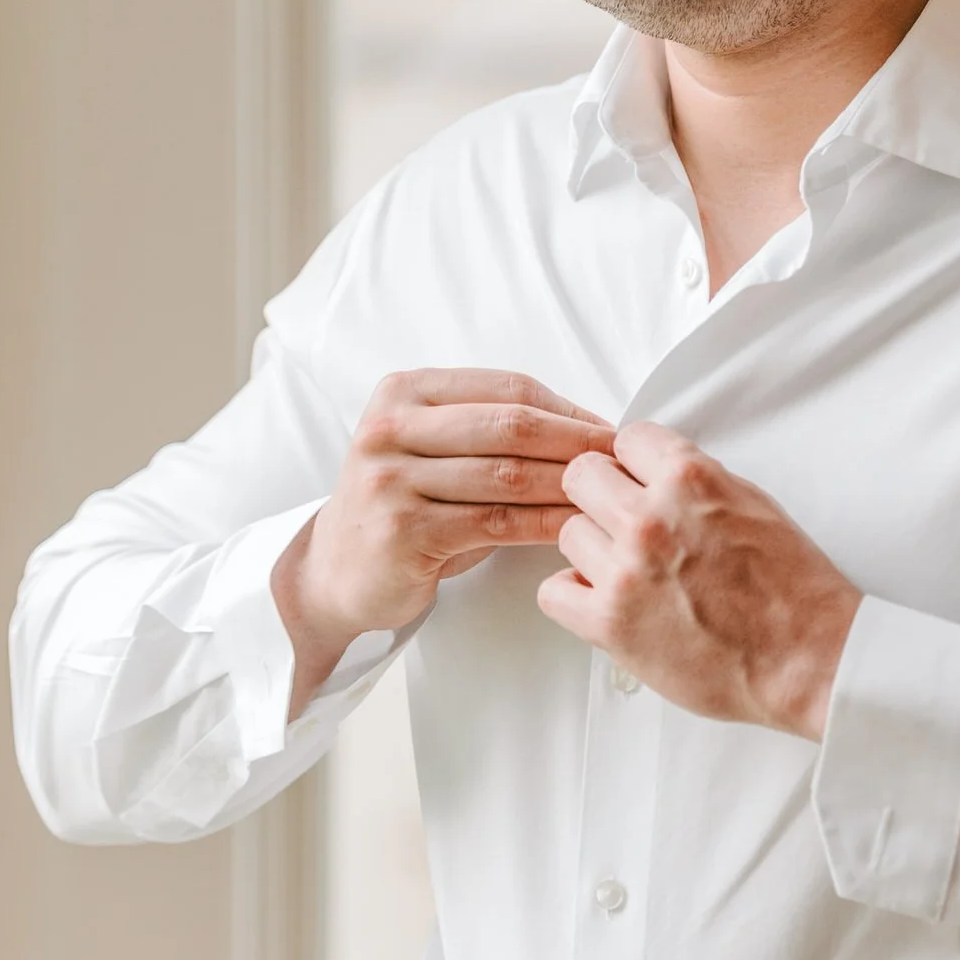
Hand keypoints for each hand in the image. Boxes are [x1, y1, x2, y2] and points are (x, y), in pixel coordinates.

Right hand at [274, 370, 613, 716]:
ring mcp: (390, 478)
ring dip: (569, 486)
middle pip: (510, 425)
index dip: (568, 408)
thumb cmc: (405, 508)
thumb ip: (492, 431)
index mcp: (405, 392)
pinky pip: (495, 523)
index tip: (610, 429)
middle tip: (623, 462)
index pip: (507, 388)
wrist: (336, 571)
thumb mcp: (435, 452)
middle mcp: (390, 427)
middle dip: (578, 443)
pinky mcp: (402, 530)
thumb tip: (589, 429)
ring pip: (507, 475)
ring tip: (610, 497)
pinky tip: (574, 529)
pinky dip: (544, 524)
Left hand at [536, 422, 859, 739]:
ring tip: (629, 571)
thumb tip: (655, 474)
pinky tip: (607, 601)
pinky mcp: (610, 623)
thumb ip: (695, 481)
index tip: (636, 480)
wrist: (806, 657)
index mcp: (690, 478)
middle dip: (602, 496)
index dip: (633, 463)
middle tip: (622, 522)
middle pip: (581, 477)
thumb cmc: (790, 588)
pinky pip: (553, 592)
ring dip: (593, 550)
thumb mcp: (752, 502)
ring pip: (568, 533)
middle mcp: (651, 518)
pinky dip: (574, 597)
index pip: (626, 439)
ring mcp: (625, 571)